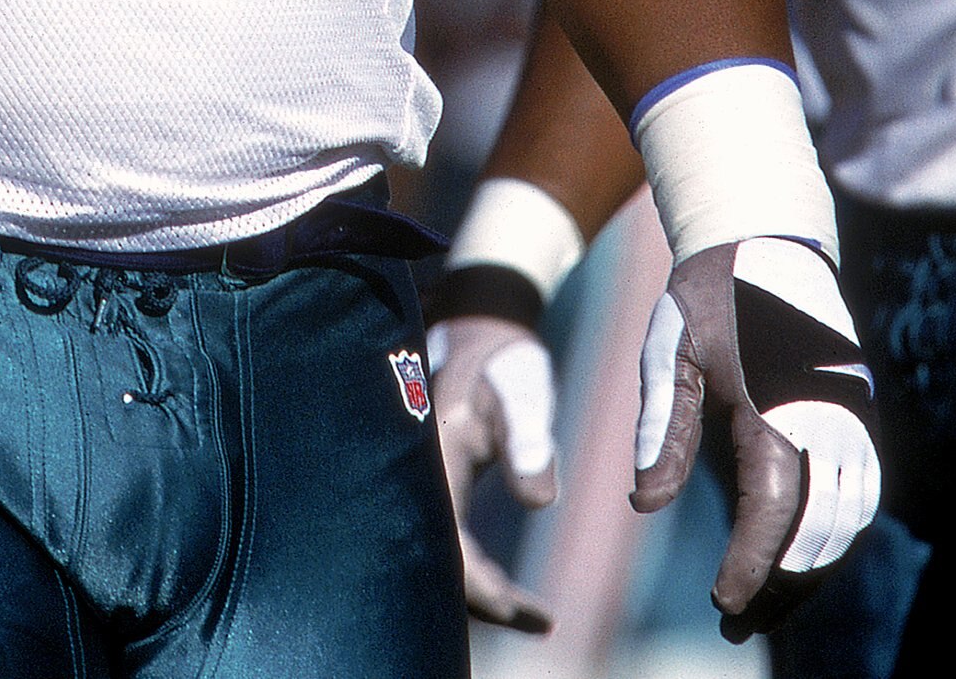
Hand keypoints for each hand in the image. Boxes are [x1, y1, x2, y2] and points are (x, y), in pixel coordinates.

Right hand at [427, 314, 556, 631]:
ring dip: (482, 593)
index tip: (526, 611)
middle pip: (436, 565)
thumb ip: (530, 441)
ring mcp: (420, 488)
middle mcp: (413, 481)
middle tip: (541, 621)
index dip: (482, 588)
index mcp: (428, 463)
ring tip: (536, 617)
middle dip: (484, 603)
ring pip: (440, 559)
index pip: (446, 546)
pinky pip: (448, 544)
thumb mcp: (522, 393)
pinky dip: (477, 573)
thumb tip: (542, 502)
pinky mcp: (433, 491)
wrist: (479, 334)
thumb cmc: (503, 363)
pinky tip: (511, 594)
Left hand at [629, 238, 877, 641]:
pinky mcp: (862, 413)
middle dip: (784, 584)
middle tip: (738, 623)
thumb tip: (644, 503)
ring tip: (770, 605)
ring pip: (851, 516)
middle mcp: (830, 414)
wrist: (768, 238)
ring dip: (817, 566)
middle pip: (821, 526)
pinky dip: (839, 532)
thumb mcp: (669, 349)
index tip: (723, 602)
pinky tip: (804, 557)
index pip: (774, 507)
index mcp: (778, 400)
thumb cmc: (708, 294)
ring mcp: (854, 414)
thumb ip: (661, 426)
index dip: (753, 563)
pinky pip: (862, 490)